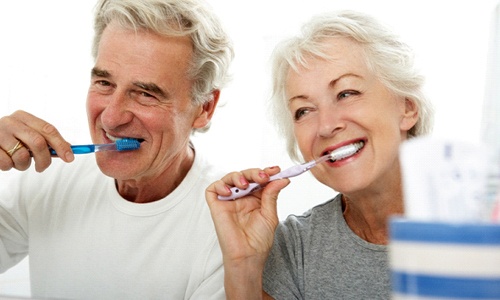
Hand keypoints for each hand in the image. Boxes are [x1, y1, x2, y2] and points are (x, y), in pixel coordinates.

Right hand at [0, 110, 73, 171]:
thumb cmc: (10, 140)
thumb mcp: (27, 136)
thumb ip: (46, 141)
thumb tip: (69, 150)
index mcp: (23, 117)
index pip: (48, 130)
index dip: (61, 145)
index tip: (69, 158)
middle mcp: (11, 122)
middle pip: (38, 142)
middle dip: (44, 159)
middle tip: (42, 167)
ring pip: (22, 156)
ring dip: (24, 165)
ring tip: (18, 162)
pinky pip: (6, 163)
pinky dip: (10, 167)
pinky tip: (6, 161)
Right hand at [206, 167, 288, 297]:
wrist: (248, 255)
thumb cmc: (259, 240)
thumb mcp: (270, 214)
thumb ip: (272, 195)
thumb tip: (282, 178)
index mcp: (256, 198)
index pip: (259, 180)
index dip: (266, 172)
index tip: (276, 170)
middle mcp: (241, 197)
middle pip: (245, 175)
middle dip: (254, 173)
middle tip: (263, 177)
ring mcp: (228, 201)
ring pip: (229, 178)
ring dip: (238, 176)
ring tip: (245, 184)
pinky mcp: (216, 205)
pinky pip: (213, 189)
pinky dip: (220, 185)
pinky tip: (230, 192)